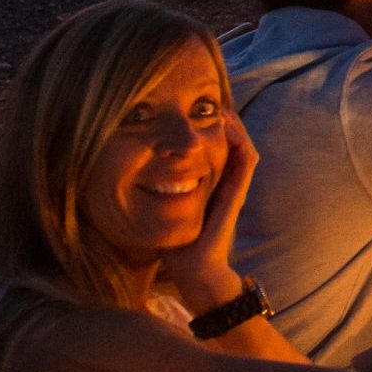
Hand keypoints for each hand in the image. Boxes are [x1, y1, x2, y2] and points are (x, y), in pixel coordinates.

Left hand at [158, 110, 256, 311]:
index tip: (191, 112)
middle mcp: (226, 180)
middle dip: (221, 120)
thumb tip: (125, 173)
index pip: (216, 147)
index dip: (207, 127)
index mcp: (211, 182)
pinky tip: (226, 127)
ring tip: (218, 110)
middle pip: (232, 140)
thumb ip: (154, 191)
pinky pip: (247, 159)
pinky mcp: (238, 191)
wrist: (193, 267)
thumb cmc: (176, 241)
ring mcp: (234, 185)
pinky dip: (240, 140)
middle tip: (206, 104)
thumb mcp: (160, 207)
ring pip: (243, 144)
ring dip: (234, 126)